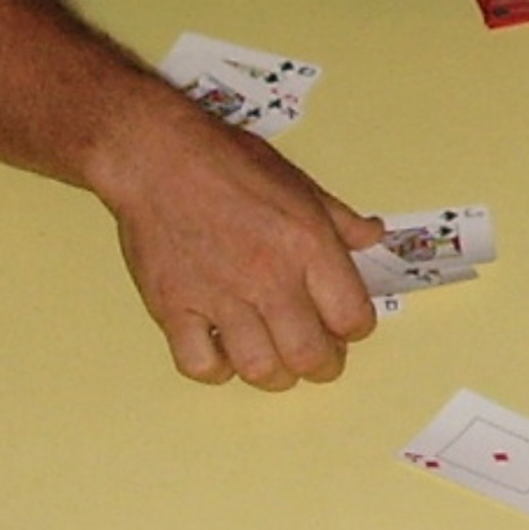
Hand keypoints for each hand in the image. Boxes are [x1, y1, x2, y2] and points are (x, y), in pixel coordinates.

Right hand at [107, 106, 380, 389]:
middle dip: (322, 365)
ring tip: (272, 358)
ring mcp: (219, 297)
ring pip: (261, 370)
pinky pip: (201, 365)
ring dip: (274, 374)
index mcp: (308, 245)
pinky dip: (215, 369)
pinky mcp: (174, 308)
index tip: (343, 324)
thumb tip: (372, 236)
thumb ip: (339, 218)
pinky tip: (221, 349)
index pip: (353, 318)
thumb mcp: (298, 182)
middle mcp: (268, 277)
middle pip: (311, 356)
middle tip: (314, 356)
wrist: (156, 155)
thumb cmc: (227, 161)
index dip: (354, 328)